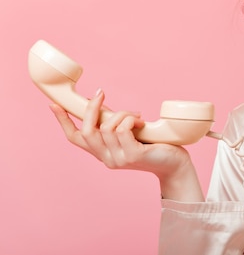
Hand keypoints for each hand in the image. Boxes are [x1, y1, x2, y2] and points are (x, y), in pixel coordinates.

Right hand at [50, 89, 203, 200]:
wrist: (175, 164)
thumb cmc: (154, 146)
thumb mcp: (129, 133)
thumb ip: (113, 123)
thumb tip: (98, 103)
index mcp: (102, 153)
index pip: (75, 139)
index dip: (63, 121)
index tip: (54, 105)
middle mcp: (106, 159)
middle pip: (86, 131)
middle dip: (91, 108)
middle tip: (100, 93)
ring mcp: (118, 159)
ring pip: (107, 127)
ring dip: (122, 114)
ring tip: (137, 116)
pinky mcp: (132, 156)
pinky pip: (122, 129)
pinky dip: (131, 119)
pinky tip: (142, 122)